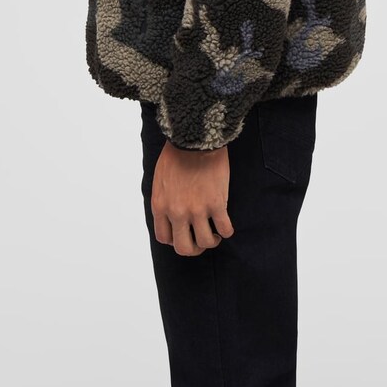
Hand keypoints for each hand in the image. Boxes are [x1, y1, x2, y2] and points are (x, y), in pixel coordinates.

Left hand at [151, 140, 235, 255]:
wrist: (194, 138)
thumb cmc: (177, 153)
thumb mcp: (160, 179)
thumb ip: (164, 200)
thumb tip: (169, 213)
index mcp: (161, 206)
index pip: (164, 238)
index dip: (175, 239)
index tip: (183, 233)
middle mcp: (177, 212)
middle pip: (184, 247)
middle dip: (193, 248)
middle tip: (200, 241)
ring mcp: (198, 210)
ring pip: (206, 242)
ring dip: (211, 240)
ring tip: (215, 233)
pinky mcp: (217, 203)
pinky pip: (224, 229)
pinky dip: (226, 231)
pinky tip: (226, 225)